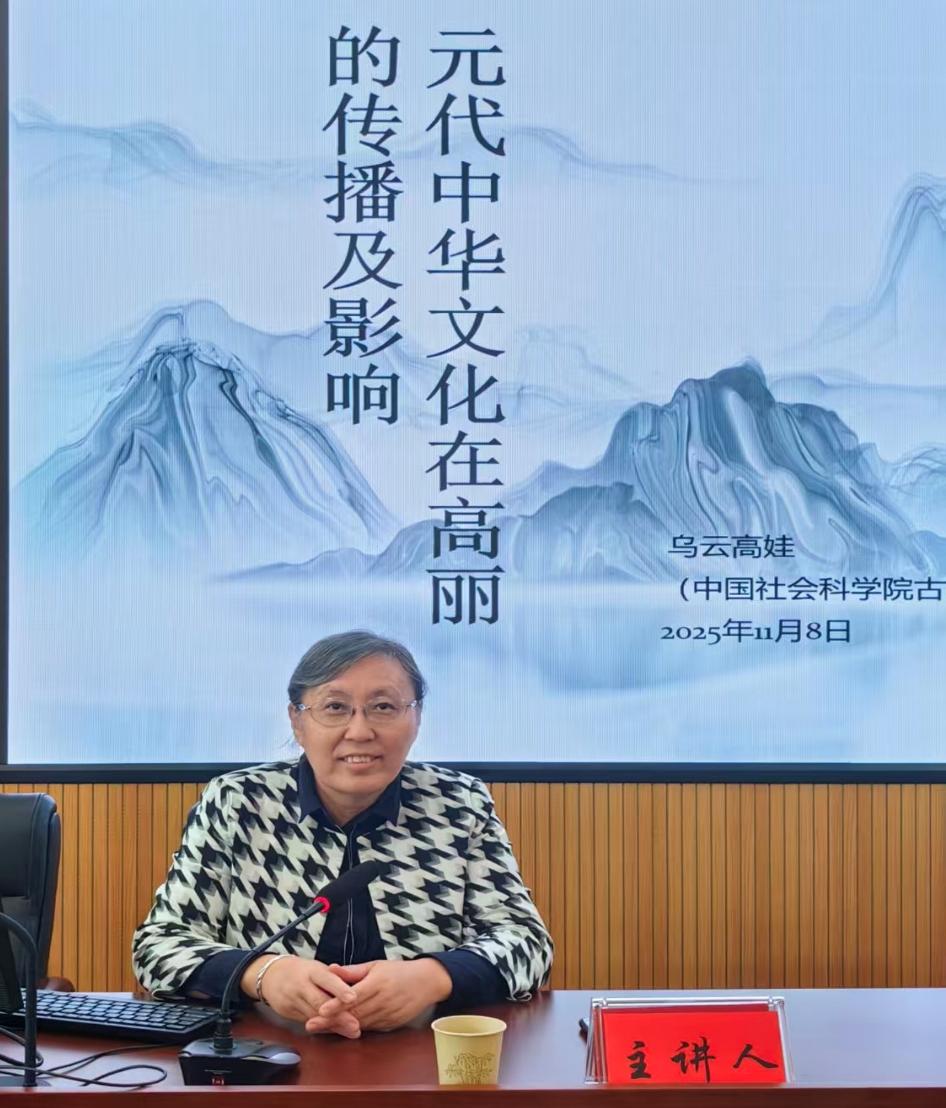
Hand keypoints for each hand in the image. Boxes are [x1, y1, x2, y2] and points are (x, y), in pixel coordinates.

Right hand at [240, 954, 360, 1037]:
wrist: (271, 975)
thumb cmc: (301, 971)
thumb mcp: (317, 968)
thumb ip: (335, 978)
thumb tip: (358, 986)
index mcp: (312, 971)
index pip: (326, 979)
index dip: (339, 989)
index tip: (352, 998)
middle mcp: (301, 985)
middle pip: (320, 1002)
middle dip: (338, 1016)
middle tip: (355, 1025)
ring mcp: (293, 1000)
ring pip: (314, 1016)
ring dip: (333, 1026)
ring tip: (351, 1031)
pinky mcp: (288, 1013)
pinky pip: (307, 1021)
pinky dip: (323, 1027)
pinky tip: (336, 1032)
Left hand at [308, 959, 452, 1032]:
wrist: (426, 982)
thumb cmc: (399, 971)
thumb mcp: (376, 965)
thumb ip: (352, 971)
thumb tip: (330, 969)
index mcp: (377, 983)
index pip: (353, 996)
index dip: (336, 1005)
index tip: (320, 1010)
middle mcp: (381, 1001)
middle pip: (353, 1014)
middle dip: (331, 1020)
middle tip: (311, 1024)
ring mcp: (387, 1014)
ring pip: (359, 1024)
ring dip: (340, 1027)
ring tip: (320, 1029)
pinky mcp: (390, 1024)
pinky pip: (369, 1028)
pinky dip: (355, 1028)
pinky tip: (341, 1029)